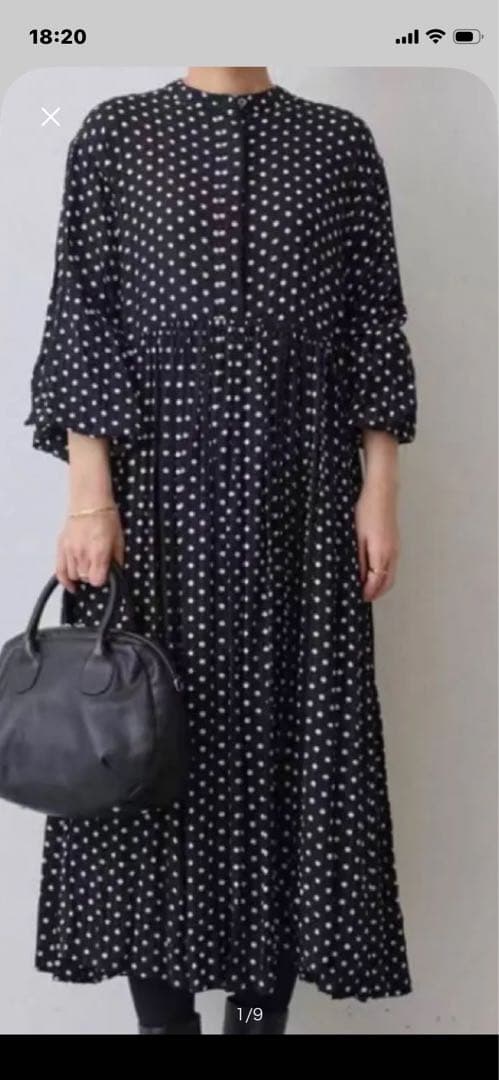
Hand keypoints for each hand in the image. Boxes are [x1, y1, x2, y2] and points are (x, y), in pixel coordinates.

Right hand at [56, 507, 124, 590]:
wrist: (89, 502)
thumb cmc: (105, 517)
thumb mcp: (119, 539)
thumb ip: (117, 559)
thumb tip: (116, 571)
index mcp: (98, 552)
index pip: (97, 580)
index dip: (102, 579)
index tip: (105, 575)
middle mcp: (82, 553)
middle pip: (85, 578)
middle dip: (92, 575)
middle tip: (97, 567)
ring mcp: (70, 550)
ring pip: (73, 575)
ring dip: (81, 574)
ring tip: (86, 567)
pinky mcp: (61, 546)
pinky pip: (59, 570)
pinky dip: (64, 579)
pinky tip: (70, 585)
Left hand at [354, 480, 399, 601]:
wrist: (382, 493)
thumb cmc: (366, 512)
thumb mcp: (357, 537)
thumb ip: (359, 560)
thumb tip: (359, 578)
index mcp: (381, 553)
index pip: (376, 581)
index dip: (368, 592)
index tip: (359, 597)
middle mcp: (392, 554)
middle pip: (388, 582)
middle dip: (376, 592)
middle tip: (363, 597)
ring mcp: (396, 548)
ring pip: (391, 574)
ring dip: (381, 584)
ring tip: (367, 587)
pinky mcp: (396, 543)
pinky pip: (392, 566)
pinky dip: (384, 574)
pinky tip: (374, 571)